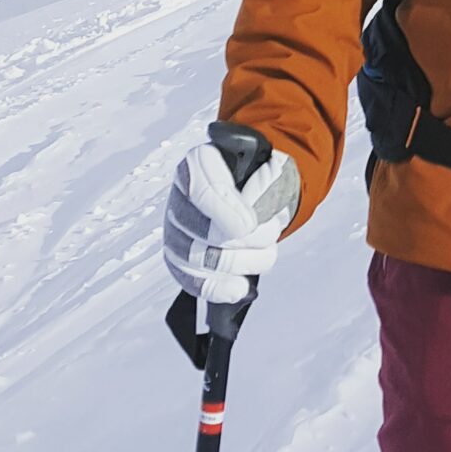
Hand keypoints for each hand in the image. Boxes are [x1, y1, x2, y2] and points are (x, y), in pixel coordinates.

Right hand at [162, 133, 300, 307]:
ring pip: (199, 260)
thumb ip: (267, 186)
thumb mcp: (274, 170)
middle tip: (269, 234)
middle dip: (246, 241)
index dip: (228, 212)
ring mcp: (176, 230)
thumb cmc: (264, 180)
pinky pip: (193, 281)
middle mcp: (181, 196)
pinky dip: (220, 289)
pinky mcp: (181, 260)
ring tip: (265, 254)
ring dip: (242, 263)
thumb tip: (250, 217)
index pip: (202, 191)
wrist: (261, 195)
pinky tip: (241, 288)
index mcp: (200, 163)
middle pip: (203, 232)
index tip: (251, 224)